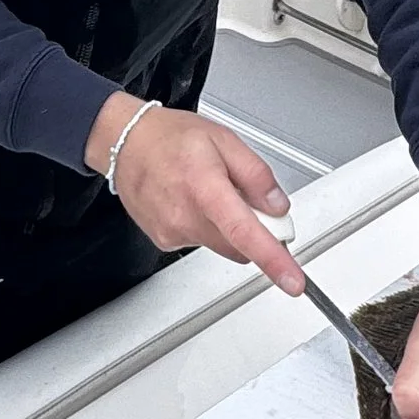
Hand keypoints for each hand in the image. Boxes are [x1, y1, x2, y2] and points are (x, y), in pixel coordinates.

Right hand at [88, 94, 297, 284]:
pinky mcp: (165, 241)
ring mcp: (173, 232)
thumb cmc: (170, 138)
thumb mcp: (225, 140)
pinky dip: (206, 226)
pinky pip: (202, 241)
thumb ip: (256, 175)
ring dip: (227, 226)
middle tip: (243, 194)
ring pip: (222, 244)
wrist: (127, 143)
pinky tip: (190, 199)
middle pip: (240, 245)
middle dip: (254, 228)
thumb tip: (277, 207)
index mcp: (205, 187)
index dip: (273, 260)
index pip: (245, 232)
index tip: (292, 280)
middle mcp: (185, 216)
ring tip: (206, 189)